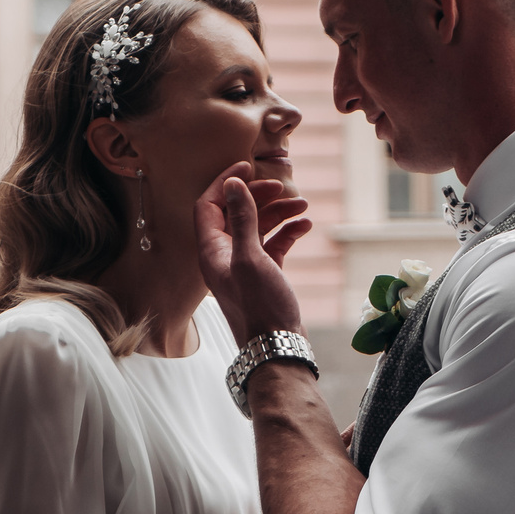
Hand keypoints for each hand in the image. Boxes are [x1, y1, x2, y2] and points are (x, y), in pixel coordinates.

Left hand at [196, 162, 309, 343]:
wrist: (276, 346)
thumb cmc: (260, 307)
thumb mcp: (251, 257)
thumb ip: (241, 219)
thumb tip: (232, 183)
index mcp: (212, 250)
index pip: (209, 206)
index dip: (224, 183)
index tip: (246, 166)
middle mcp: (224, 255)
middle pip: (236, 213)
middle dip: (258, 196)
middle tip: (281, 187)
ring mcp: (245, 265)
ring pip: (258, 227)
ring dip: (278, 213)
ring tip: (302, 205)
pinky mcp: (265, 274)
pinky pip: (273, 244)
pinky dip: (287, 232)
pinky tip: (305, 226)